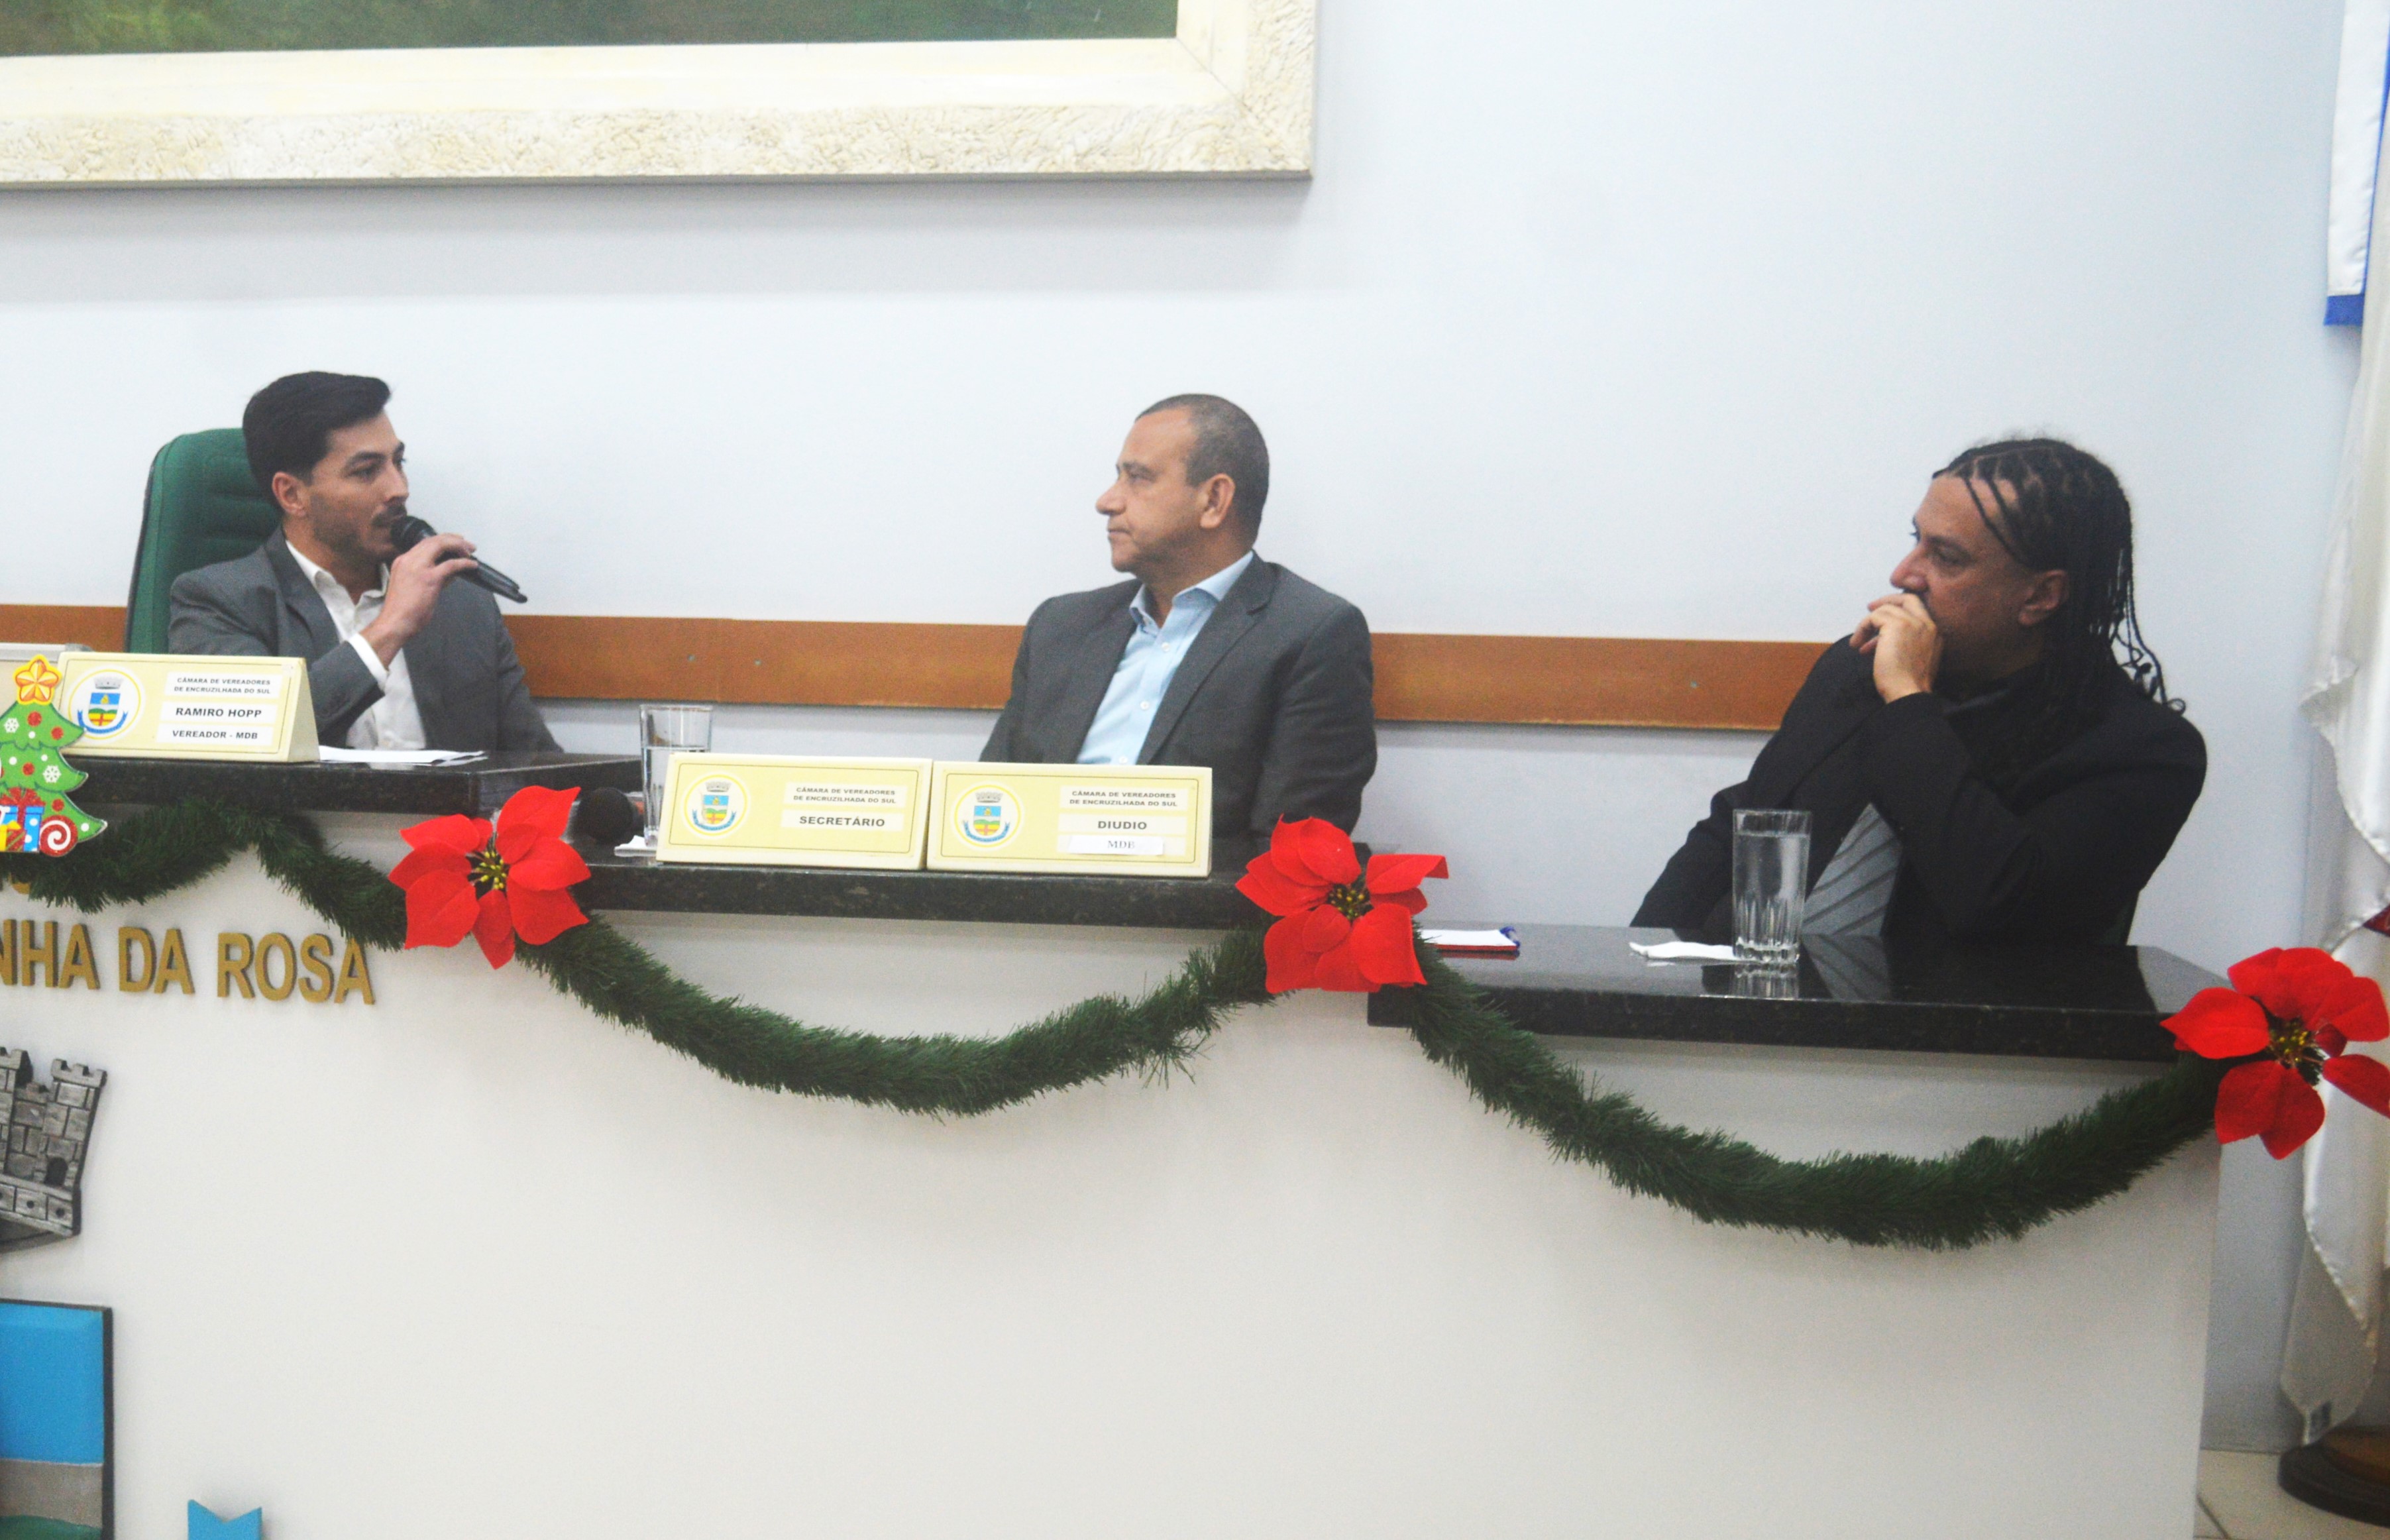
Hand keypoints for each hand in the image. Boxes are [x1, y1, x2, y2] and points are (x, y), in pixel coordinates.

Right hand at [359, 532, 477, 665]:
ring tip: (470, 551)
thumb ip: (431, 576)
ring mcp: (418, 568)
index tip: (455, 542)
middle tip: (467, 545)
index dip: (442, 540)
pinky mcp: (429, 578)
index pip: (424, 543)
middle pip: (433, 540)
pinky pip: (451, 565)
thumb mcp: (413, 586)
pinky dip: (464, 563)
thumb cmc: (403, 610)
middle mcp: (408, 560)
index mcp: (402, 561)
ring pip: (441, 545)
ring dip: (459, 546)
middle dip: (453, 539)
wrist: (394, 623)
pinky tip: (472, 565)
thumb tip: (450, 571)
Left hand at [1851, 592, 1939, 702]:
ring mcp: (1914, 623)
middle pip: (1907, 598)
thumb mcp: (1911, 660)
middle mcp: (1927, 624)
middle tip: (1870, 608)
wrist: (1909, 693)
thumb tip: (1879, 639)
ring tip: (1858, 640)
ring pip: (1886, 609)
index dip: (1899, 608)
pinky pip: (1874, 617)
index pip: (1918, 609)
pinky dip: (1862, 628)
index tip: (1883, 615)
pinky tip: (1857, 644)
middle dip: (1888, 600)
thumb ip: (1903, 644)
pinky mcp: (1897, 625)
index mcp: (1934, 633)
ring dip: (1868, 623)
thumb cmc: (1907, 685)